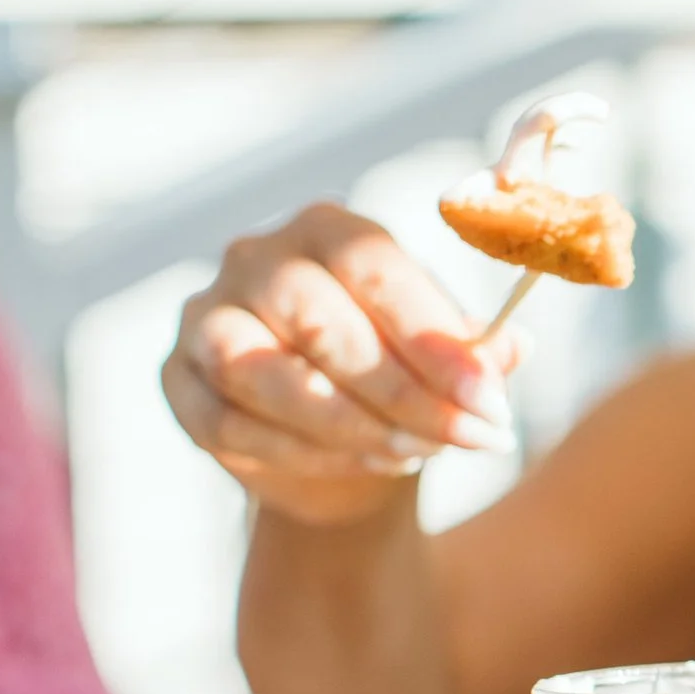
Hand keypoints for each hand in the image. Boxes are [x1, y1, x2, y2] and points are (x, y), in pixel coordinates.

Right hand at [163, 203, 520, 524]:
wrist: (341, 442)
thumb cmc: (400, 375)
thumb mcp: (446, 359)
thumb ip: (476, 349)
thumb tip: (517, 346)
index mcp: (329, 230)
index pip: (375, 268)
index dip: (433, 339)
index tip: (489, 402)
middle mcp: (257, 258)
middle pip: (321, 321)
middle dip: (401, 392)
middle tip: (464, 440)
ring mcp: (205, 316)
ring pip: (266, 374)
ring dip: (349, 425)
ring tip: (414, 454)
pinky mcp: (177, 380)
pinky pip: (230, 424)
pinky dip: (302, 454)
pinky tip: (363, 463)